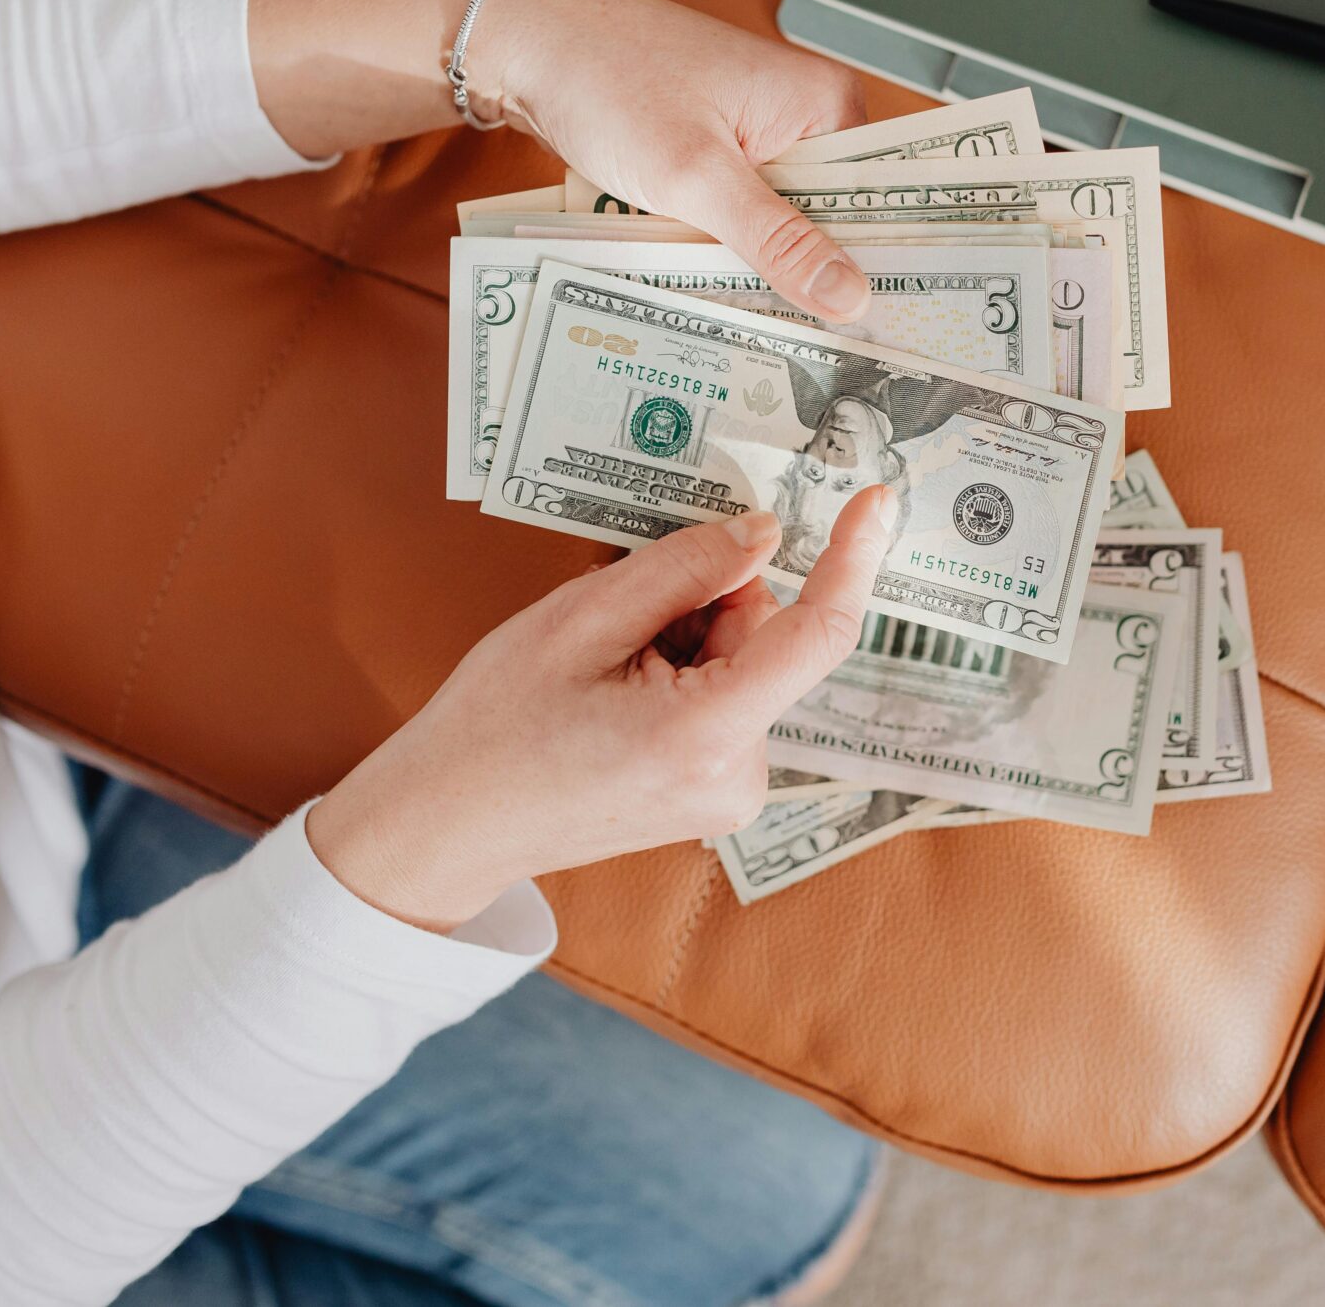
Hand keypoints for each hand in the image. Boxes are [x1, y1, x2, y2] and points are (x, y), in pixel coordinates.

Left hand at [247, 0, 872, 320]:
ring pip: (787, 224)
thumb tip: (852, 298)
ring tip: (784, 342)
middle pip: (839, 218)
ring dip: (773, 271)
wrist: (526, 43)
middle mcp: (805, 115)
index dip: (889, 266)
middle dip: (826, 279)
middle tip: (836, 360)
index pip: (887, 197)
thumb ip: (776, 240)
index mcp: (825, 103)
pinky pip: (746, 214)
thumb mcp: (696, 175)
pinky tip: (728, 298)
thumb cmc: (609, 81)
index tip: (896, 337)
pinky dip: (733, 250)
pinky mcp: (719, 151)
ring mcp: (761, 133)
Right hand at [307, 488, 895, 932]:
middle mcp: (737, 777)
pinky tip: (615, 692)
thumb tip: (763, 533)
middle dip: (707, 604)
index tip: (877, 499)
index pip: (816, 635)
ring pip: (744, 665)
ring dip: (686, 640)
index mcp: (704, 734)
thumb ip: (682, 570)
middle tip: (617, 618)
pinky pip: (726, 700)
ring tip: (601, 668)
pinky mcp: (716, 797)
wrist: (448, 826)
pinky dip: (682, 674)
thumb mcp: (578, 621)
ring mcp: (730, 796)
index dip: (851, 559)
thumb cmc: (495, 725)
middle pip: (764, 639)